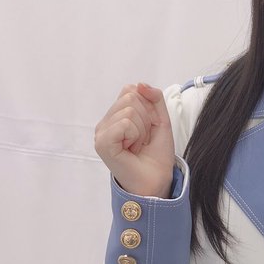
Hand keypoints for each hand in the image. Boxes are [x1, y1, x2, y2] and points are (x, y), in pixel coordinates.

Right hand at [94, 83, 174, 197]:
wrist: (157, 179)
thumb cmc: (157, 153)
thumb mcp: (161, 119)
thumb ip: (154, 98)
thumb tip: (140, 84)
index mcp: (115, 116)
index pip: (131, 90)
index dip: (147, 108)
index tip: (147, 129)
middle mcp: (105, 123)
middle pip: (130, 97)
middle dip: (145, 118)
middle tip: (142, 139)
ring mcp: (102, 133)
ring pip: (128, 109)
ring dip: (141, 128)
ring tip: (137, 145)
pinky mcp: (102, 143)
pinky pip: (124, 122)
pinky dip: (135, 134)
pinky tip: (131, 148)